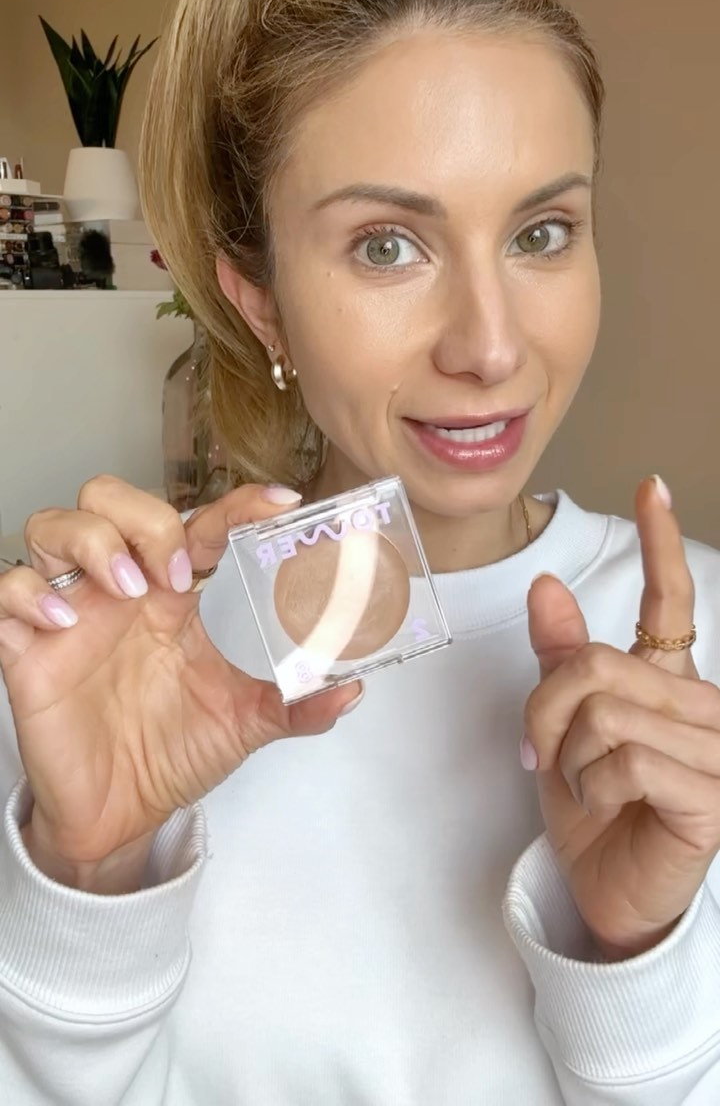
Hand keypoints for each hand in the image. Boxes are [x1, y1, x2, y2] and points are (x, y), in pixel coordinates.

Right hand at [0, 477, 361, 890]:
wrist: (120, 815)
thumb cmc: (177, 750)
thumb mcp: (246, 723)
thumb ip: (298, 704)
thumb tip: (350, 688)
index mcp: (178, 594)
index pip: (203, 523)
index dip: (239, 504)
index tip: (282, 503)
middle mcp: (123, 589)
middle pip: (113, 499)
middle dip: (145, 517)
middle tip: (175, 572)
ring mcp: (73, 612)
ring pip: (56, 525)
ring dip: (92, 542)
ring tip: (127, 590)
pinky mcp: (28, 649)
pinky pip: (5, 592)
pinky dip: (29, 594)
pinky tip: (62, 624)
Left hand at [523, 477, 718, 959]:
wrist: (612, 896)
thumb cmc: (594, 811)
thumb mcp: (564, 730)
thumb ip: (561, 661)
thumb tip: (546, 585)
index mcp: (668, 681)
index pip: (670, 600)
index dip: (661, 542)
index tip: (652, 483)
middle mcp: (700, 705)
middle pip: (598, 664)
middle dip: (544, 709)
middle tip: (539, 751)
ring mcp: (713, 750)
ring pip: (607, 708)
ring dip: (567, 753)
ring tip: (577, 783)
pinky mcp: (710, 795)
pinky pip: (625, 759)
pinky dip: (591, 784)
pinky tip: (602, 804)